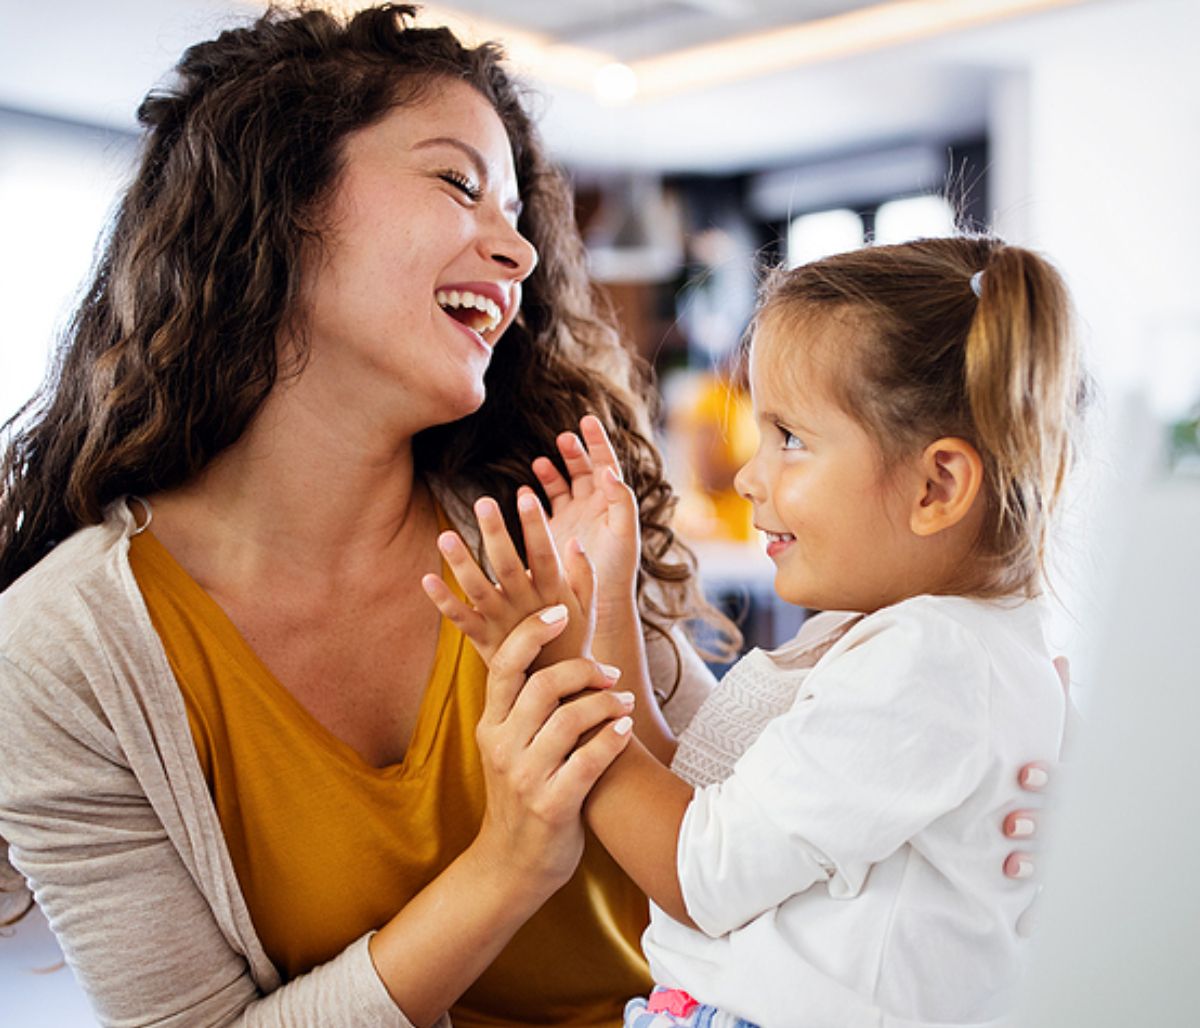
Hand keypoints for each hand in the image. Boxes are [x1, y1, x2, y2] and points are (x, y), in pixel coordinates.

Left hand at [421, 491, 594, 666]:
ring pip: (479, 590)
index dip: (536, 527)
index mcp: (553, 595)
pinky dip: (443, 602)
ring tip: (444, 536)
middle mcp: (526, 607)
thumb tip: (575, 540)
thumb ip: (584, 575)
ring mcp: (503, 625)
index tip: (526, 496)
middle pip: (508, 565)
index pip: (545, 555)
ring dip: (461, 563)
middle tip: (483, 502)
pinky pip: (461, 621)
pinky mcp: (484, 643)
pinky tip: (426, 578)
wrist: (558, 697)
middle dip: (496, 533)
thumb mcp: (588, 611)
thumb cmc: (572, 644)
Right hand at [473, 605, 635, 890]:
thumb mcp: (510, 743)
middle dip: (583, 669)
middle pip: (542, 686)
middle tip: (609, 673)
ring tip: (624, 700)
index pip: (505, 665)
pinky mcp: (552, 806)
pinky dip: (611, 739)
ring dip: (605, 703)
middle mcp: (502, 747)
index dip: (532, 633)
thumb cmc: (522, 791)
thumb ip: (526, 701)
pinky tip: (625, 728)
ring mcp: (525, 778)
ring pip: (569, 721)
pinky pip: (588, 761)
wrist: (511, 864)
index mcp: (490, 725)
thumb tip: (550, 644)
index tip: (561, 613)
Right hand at [531, 415, 640, 617]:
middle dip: (574, 452)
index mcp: (613, 503)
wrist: (598, 603)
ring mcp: (572, 518)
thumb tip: (609, 471)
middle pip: (583, 470)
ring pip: (560, 485)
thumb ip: (621, 501)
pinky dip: (534, 495)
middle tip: (564, 439)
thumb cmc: (618, 570)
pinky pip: (542, 506)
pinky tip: (525, 489)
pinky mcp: (552, 532)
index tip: (587, 420)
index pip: (606, 464)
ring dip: (551, 471)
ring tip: (541, 465)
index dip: (598, 441)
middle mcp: (593, 507)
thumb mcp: (625, 534)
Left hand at [1005, 655, 1075, 936]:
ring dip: (1037, 864)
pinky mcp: (1068, 877)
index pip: (1069, 778)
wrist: (1115, 815)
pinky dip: (1041, 913)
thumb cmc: (1084, 766)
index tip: (1023, 773)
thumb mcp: (1075, 734)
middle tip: (1011, 822)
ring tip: (1010, 865)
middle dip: (1039, 823)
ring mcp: (1078, 849)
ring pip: (1062, 861)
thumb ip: (1063, 702)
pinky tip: (1023, 925)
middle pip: (1064, 822)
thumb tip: (1056, 656)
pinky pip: (1058, 900)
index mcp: (1080, 782)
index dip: (1048, 776)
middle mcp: (1083, 817)